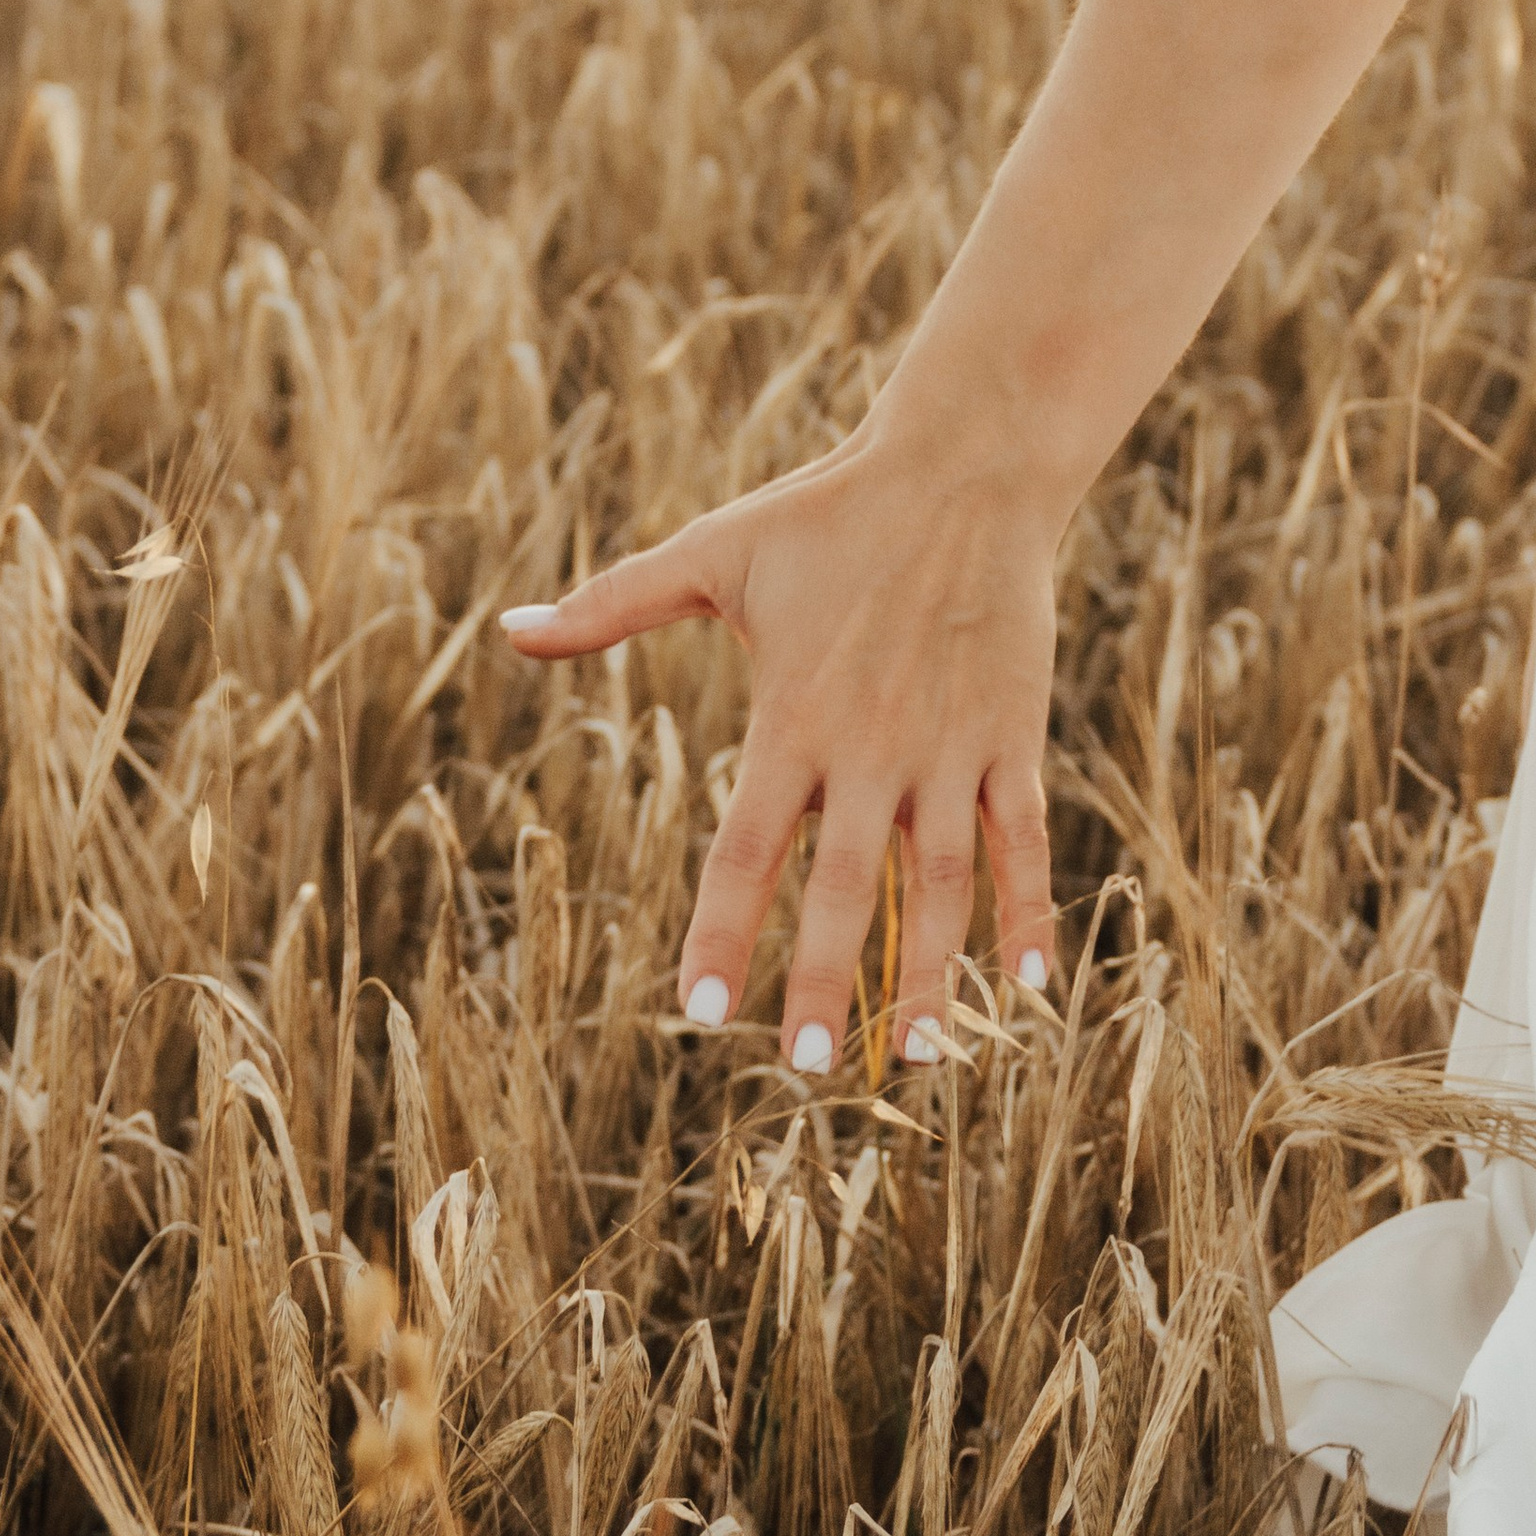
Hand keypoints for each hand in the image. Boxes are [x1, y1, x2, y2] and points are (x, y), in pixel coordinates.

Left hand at [498, 418, 1059, 1072]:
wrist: (964, 468)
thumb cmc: (827, 513)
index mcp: (792, 717)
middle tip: (800, 1066)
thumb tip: (510, 631)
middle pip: (844, 885)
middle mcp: (871, 746)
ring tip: (914, 1058)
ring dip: (929, 972)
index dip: (721, 931)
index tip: (699, 1011)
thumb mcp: (712, 554)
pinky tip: (1022, 987)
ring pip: (942, 881)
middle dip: (822, 978)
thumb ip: (612, 605)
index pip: (747, 848)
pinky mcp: (1011, 737)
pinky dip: (1026, 911)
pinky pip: (1021, 839)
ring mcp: (948, 747)